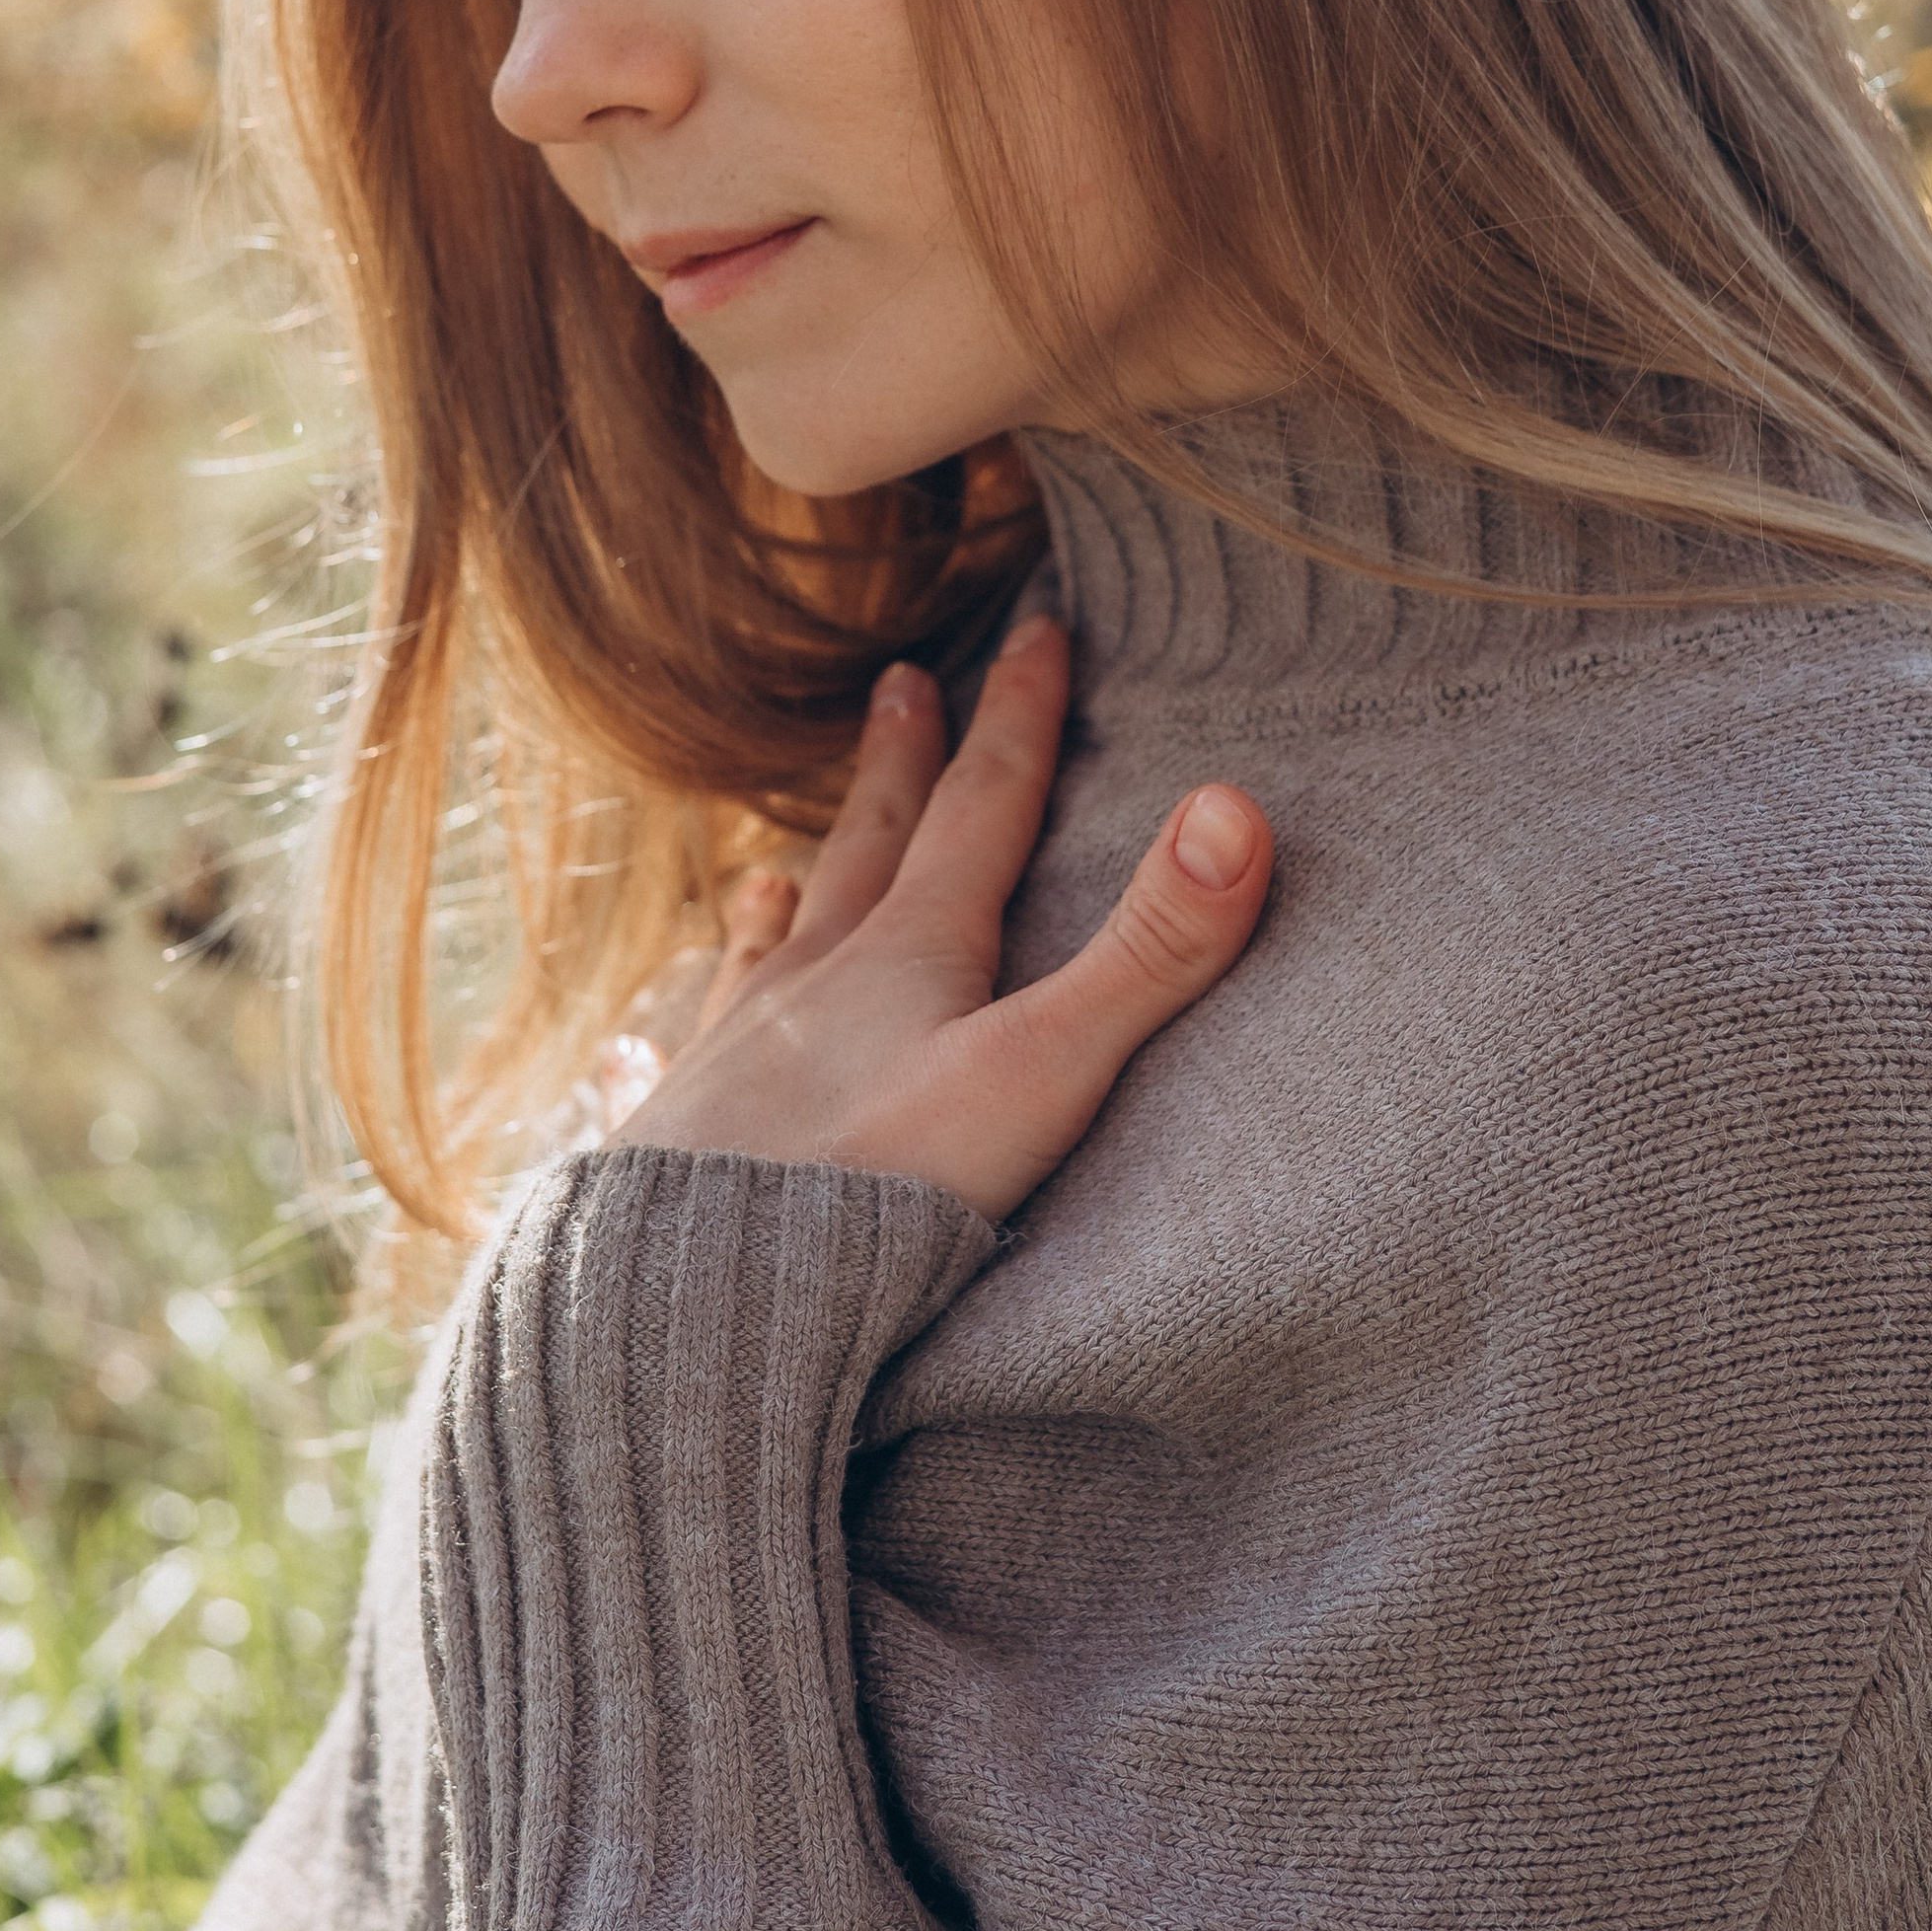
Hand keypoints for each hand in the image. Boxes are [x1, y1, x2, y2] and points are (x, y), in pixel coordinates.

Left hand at [610, 613, 1272, 1224]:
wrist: (694, 1300)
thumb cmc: (879, 1191)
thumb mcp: (1042, 1071)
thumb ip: (1146, 953)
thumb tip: (1239, 807)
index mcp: (911, 954)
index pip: (982, 807)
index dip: (1019, 718)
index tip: (1037, 630)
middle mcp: (817, 980)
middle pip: (873, 846)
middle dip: (902, 765)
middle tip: (900, 684)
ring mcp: (743, 1052)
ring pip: (784, 938)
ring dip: (806, 879)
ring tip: (786, 859)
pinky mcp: (692, 1133)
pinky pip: (715, 1036)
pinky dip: (725, 1002)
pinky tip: (707, 1010)